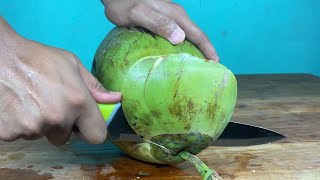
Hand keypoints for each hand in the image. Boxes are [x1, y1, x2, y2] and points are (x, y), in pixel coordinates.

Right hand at [0, 17, 120, 144]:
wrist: (0, 57)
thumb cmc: (39, 58)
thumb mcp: (72, 65)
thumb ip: (95, 86)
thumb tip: (116, 98)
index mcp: (78, 102)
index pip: (97, 135)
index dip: (91, 130)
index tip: (83, 124)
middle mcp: (58, 119)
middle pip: (65, 137)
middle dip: (60, 125)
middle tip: (50, 104)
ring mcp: (33, 128)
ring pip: (42, 135)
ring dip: (40, 124)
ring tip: (31, 101)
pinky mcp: (10, 133)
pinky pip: (22, 135)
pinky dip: (20, 125)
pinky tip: (18, 106)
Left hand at [102, 0, 218, 61]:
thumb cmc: (124, 3)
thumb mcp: (139, 13)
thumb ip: (159, 23)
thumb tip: (181, 38)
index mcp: (175, 15)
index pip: (198, 34)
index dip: (208, 49)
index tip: (216, 63)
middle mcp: (177, 16)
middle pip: (196, 35)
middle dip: (206, 51)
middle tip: (210, 69)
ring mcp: (170, 17)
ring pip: (188, 35)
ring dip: (196, 49)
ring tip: (197, 65)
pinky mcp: (163, 20)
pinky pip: (179, 35)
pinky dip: (184, 46)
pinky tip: (179, 55)